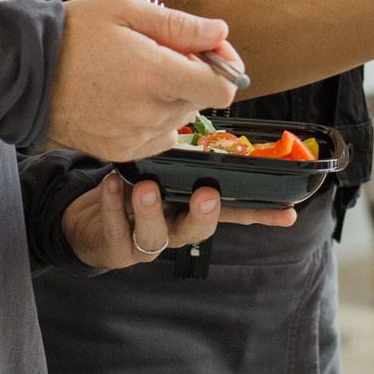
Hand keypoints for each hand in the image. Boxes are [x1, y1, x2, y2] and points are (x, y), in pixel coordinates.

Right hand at [47, 0, 238, 160]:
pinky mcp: (121, 150)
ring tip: (139, 75)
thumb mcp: (126, 9)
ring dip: (173, 98)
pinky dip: (155, 119)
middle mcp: (149, 110)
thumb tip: (220, 33)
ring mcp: (135, 135)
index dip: (224, 70)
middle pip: (201, 101)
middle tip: (163, 55)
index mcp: (155, 73)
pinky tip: (131, 99)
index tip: (212, 56)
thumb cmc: (73, 35)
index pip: (220, 89)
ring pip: (180, 118)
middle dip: (193, 77)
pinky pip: (159, 137)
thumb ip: (179, 25)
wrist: (24, 73)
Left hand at [60, 170, 296, 270]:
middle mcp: (175, 229)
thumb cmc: (131, 191)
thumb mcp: (162, 174)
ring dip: (151, 211)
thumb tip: (212, 123)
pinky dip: (113, 205)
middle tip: (206, 195)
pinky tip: (114, 183)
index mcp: (192, 210)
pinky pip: (116, 228)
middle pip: (198, 231)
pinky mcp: (115, 249)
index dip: (261, 215)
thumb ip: (186, 159)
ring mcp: (146, 244)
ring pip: (155, 236)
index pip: (234, 213)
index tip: (288, 214)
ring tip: (146, 187)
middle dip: (204, 215)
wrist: (85, 224)